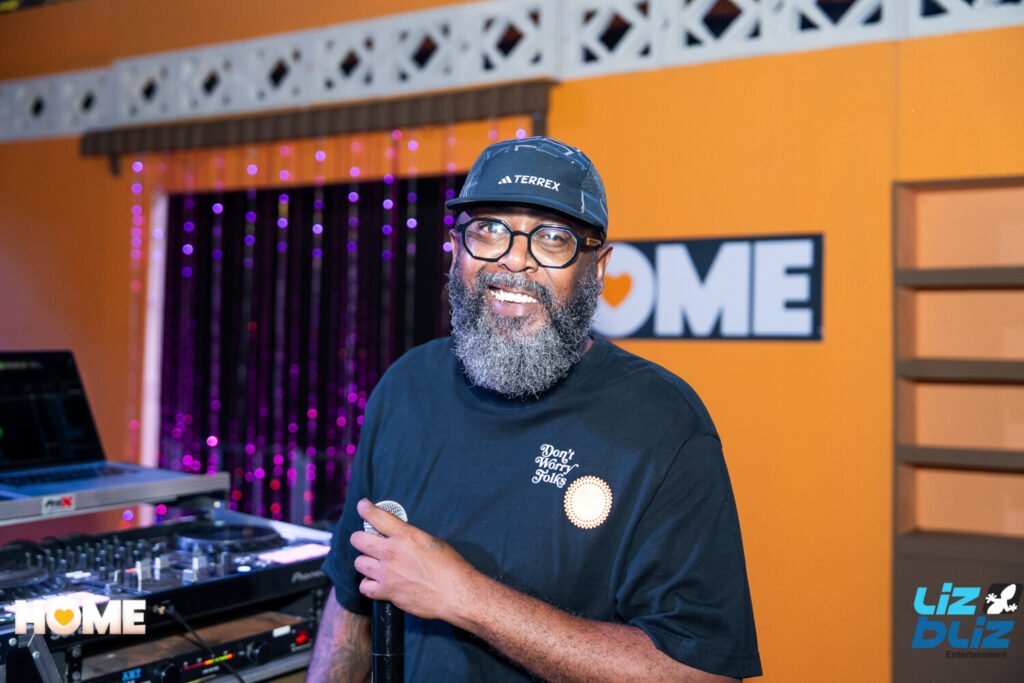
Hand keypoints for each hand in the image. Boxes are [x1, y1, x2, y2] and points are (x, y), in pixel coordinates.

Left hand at [351, 498, 476, 621]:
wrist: (454, 593)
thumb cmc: (450, 566)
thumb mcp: (432, 541)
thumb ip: (410, 538)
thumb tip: (400, 537)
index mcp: (405, 535)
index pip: (377, 516)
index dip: (365, 509)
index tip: (362, 506)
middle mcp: (391, 553)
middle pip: (358, 540)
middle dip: (360, 538)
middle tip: (366, 540)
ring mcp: (387, 573)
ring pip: (359, 563)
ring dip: (365, 561)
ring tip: (374, 563)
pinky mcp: (387, 592)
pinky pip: (364, 587)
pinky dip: (368, 584)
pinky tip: (376, 582)